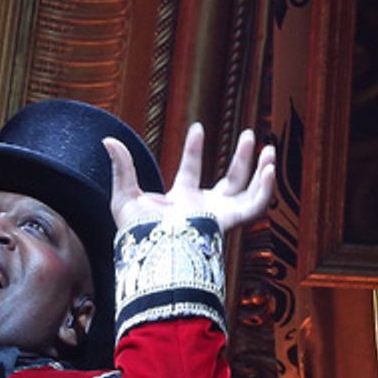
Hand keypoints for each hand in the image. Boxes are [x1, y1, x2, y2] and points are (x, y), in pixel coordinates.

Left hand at [103, 123, 275, 233]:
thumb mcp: (125, 194)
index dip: (193, 149)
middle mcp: (202, 209)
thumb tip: (108, 141)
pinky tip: (269, 169)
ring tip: (269, 148)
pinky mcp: (228, 222)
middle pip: (230, 180)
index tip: (197, 128)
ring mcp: (217, 216)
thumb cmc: (135, 232)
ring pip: (248, 192)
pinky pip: (255, 207)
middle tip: (250, 134)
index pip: (191, 170)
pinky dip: (265, 189)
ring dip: (260, 171)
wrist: (151, 249)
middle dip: (242, 157)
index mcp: (180, 201)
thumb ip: (122, 166)